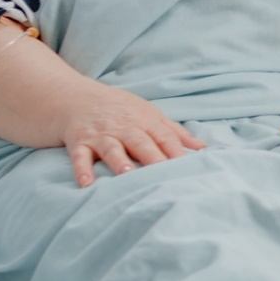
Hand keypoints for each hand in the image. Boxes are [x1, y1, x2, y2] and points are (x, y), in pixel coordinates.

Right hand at [60, 82, 205, 186]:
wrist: (76, 96)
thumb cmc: (120, 110)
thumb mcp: (149, 115)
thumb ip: (175, 133)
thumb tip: (203, 148)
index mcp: (145, 121)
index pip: (164, 137)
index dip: (176, 151)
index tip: (189, 168)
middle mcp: (124, 127)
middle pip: (141, 142)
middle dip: (153, 158)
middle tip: (164, 175)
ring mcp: (101, 134)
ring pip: (112, 148)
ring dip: (119, 161)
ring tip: (126, 174)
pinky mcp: (80, 141)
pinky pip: (80, 155)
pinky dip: (82, 169)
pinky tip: (86, 183)